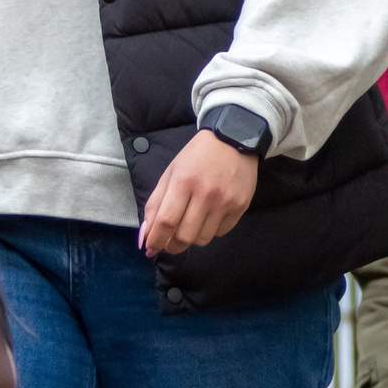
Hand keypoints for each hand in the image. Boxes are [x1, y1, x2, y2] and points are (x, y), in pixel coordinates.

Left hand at [139, 130, 259, 256]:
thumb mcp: (170, 173)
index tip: (150, 249)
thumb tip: (146, 235)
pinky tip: (208, 217)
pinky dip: (210, 231)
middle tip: (168, 244)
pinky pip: (221, 232)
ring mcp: (226, 202)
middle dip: (172, 246)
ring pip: (203, 239)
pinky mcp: (241, 206)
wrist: (233, 138)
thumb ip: (156, 204)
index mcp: (183, 182)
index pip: (166, 222)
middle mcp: (206, 194)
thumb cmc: (196, 156)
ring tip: (190, 226)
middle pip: (185, 236)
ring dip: (192, 239)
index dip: (156, 240)